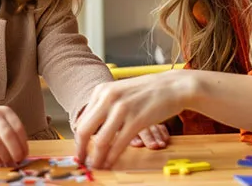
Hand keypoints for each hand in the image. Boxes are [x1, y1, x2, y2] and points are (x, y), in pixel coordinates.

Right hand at [0, 106, 27, 165]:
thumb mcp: (5, 123)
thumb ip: (14, 135)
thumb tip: (23, 153)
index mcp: (6, 112)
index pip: (18, 127)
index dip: (23, 143)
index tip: (25, 154)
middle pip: (7, 134)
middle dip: (15, 149)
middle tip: (18, 159)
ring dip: (4, 155)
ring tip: (8, 163)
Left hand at [75, 71, 191, 168]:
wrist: (172, 85)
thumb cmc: (147, 91)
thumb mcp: (120, 92)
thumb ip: (105, 106)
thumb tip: (90, 128)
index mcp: (102, 90)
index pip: (82, 119)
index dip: (79, 139)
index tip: (80, 149)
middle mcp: (109, 98)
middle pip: (85, 130)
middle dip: (82, 150)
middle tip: (82, 161)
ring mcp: (123, 108)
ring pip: (101, 140)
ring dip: (96, 157)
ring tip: (96, 166)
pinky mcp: (137, 120)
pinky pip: (119, 143)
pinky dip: (112, 156)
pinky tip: (110, 162)